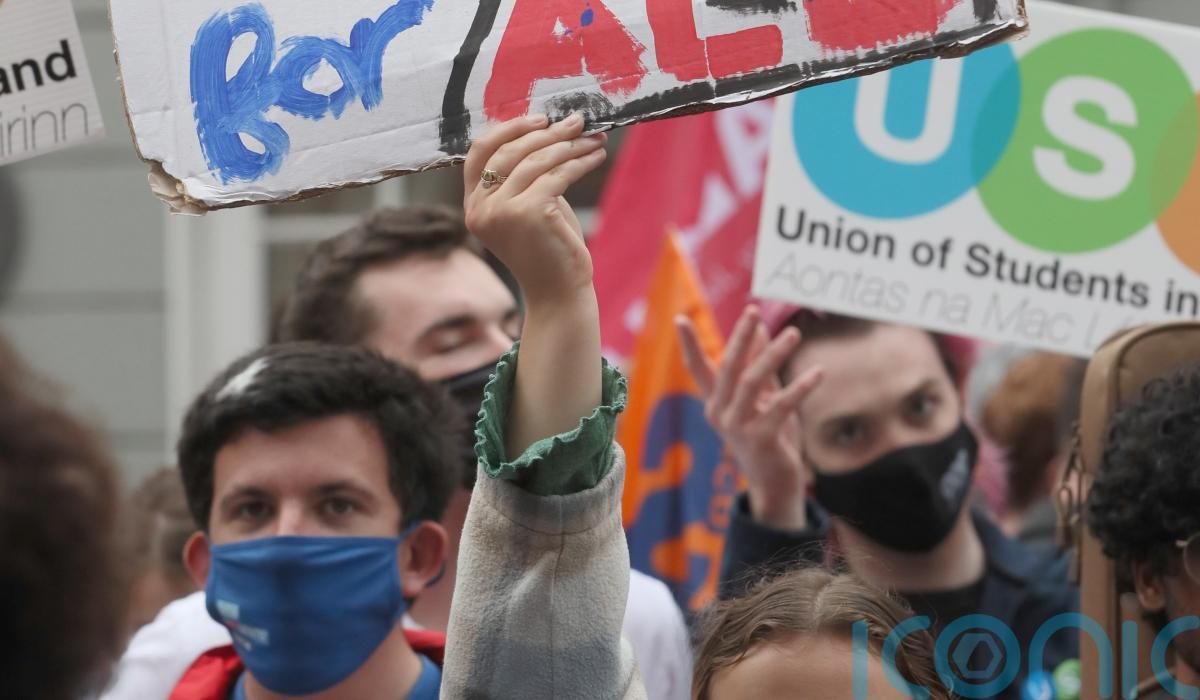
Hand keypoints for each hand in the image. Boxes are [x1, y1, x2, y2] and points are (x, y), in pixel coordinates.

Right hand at [463, 113, 607, 306]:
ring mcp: (501, 211)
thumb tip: (549, 129)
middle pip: (510, 151)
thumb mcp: (527, 207)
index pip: (479, 153)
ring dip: (569, 145)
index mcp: (473, 205)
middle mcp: (480, 208)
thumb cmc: (548, 251)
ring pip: (536, 161)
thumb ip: (525, 175)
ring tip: (593, 138)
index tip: (541, 118)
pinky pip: (557, 175)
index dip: (509, 129)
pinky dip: (580, 162)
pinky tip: (596, 156)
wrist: (558, 294)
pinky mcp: (528, 213)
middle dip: (548, 132)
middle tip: (577, 121)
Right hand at [676, 306, 822, 529]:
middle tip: (753, 311)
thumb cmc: (769, 436)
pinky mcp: (760, 439)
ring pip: (752, 382)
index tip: (679, 318)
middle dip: (741, 337)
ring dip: (774, 355)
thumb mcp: (763, 398)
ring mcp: (737, 427)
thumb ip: (760, 365)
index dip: (689, 345)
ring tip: (794, 334)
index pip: (698, 369)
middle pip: (728, 368)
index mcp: (715, 402)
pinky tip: (817, 372)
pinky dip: (800, 387)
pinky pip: (781, 406)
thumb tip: (760, 329)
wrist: (776, 482)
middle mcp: (719, 413)